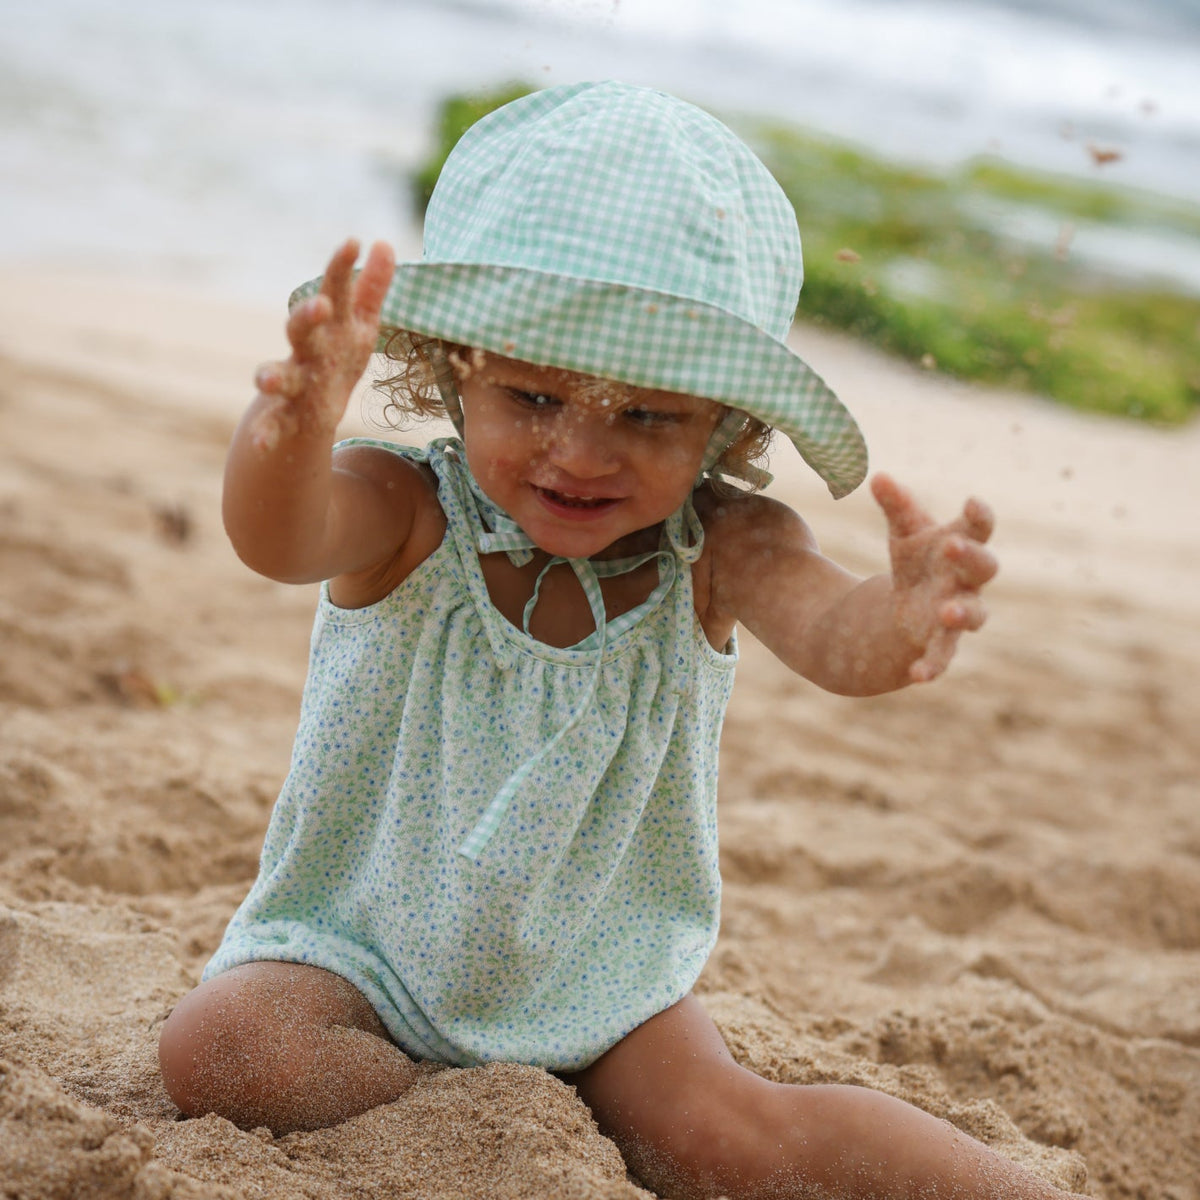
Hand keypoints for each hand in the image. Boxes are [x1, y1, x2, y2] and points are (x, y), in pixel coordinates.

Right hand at [249, 238, 395, 452]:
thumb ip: (372, 289)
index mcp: (328, 326)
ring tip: (268, 379)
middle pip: (300, 328)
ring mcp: (293, 382)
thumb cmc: (338, 358)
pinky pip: (272, 425)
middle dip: (307, 317)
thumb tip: (385, 243)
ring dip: (270, 376)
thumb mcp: (360, 326)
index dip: (341, 266)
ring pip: (277, 375)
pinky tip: (259, 447)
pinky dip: (264, 435)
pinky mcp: (287, 415)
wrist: (310, 409)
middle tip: (321, 306)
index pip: (334, 289)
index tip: (354, 241)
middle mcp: (306, 350)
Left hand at [871, 473, 997, 682]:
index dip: (980, 515)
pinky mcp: (942, 643)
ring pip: (974, 615)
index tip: (971, 501)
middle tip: (953, 547)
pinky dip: (933, 667)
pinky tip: (917, 676)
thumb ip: (895, 505)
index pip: (980, 527)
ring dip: (963, 613)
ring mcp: (959, 612)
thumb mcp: (903, 531)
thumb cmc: (916, 559)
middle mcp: (969, 580)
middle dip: (971, 557)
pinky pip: (943, 657)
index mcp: (964, 545)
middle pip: (984, 567)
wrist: (909, 605)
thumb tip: (877, 476)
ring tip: (946, 612)